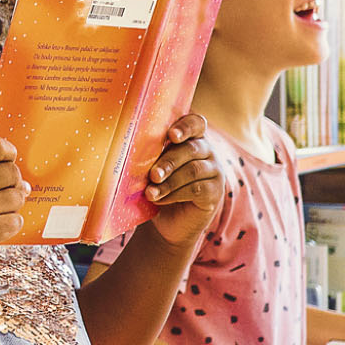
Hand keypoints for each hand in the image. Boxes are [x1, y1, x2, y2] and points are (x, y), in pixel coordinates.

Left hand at [141, 114, 221, 247]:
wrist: (169, 221)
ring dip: (168, 182)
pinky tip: (160, 199)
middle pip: (191, 149)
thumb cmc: (158, 186)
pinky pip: (197, 189)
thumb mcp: (152, 167)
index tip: (171, 135)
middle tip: (153, 174)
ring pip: (193, 170)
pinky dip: (175, 194)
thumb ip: (149, 155)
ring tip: (150, 192)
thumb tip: (128, 151)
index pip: (196, 123)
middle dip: (168, 161)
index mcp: (191, 138)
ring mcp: (215, 171)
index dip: (185, 126)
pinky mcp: (215, 192)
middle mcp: (207, 152)